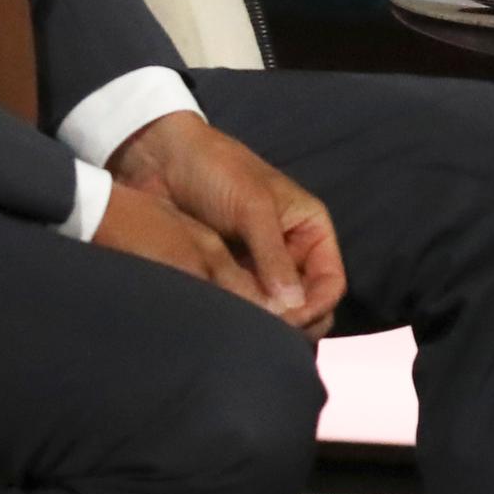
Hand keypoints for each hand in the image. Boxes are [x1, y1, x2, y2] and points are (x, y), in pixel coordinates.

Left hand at [109, 114, 346, 336]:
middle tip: (266, 333)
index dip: (317, 306)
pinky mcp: (228, 275)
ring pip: (275, 310)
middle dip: (295, 322)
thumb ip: (274, 257)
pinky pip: (243, 306)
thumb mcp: (253, 208)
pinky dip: (239, 318)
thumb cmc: (217, 171)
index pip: (330, 282)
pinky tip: (224, 323)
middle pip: (309, 303)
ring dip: (265, 324)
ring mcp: (259, 267)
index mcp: (310, 230)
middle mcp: (291, 253)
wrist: (163, 160)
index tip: (290, 321)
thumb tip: (293, 307)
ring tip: (243, 330)